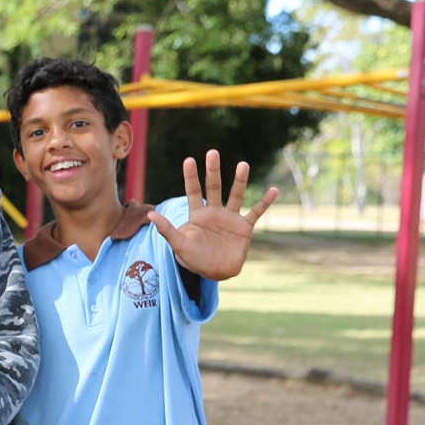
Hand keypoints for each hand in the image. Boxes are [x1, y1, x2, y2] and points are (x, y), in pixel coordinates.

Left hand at [148, 149, 278, 280]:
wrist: (214, 272)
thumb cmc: (194, 259)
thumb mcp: (178, 244)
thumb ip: (167, 229)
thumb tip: (150, 214)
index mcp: (197, 214)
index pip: (193, 191)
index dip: (191, 177)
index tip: (189, 160)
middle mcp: (214, 212)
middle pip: (214, 187)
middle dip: (213, 171)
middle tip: (212, 153)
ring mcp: (230, 218)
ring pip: (236, 195)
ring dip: (240, 181)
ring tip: (243, 164)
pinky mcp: (244, 228)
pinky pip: (256, 212)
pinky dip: (265, 202)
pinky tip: (274, 190)